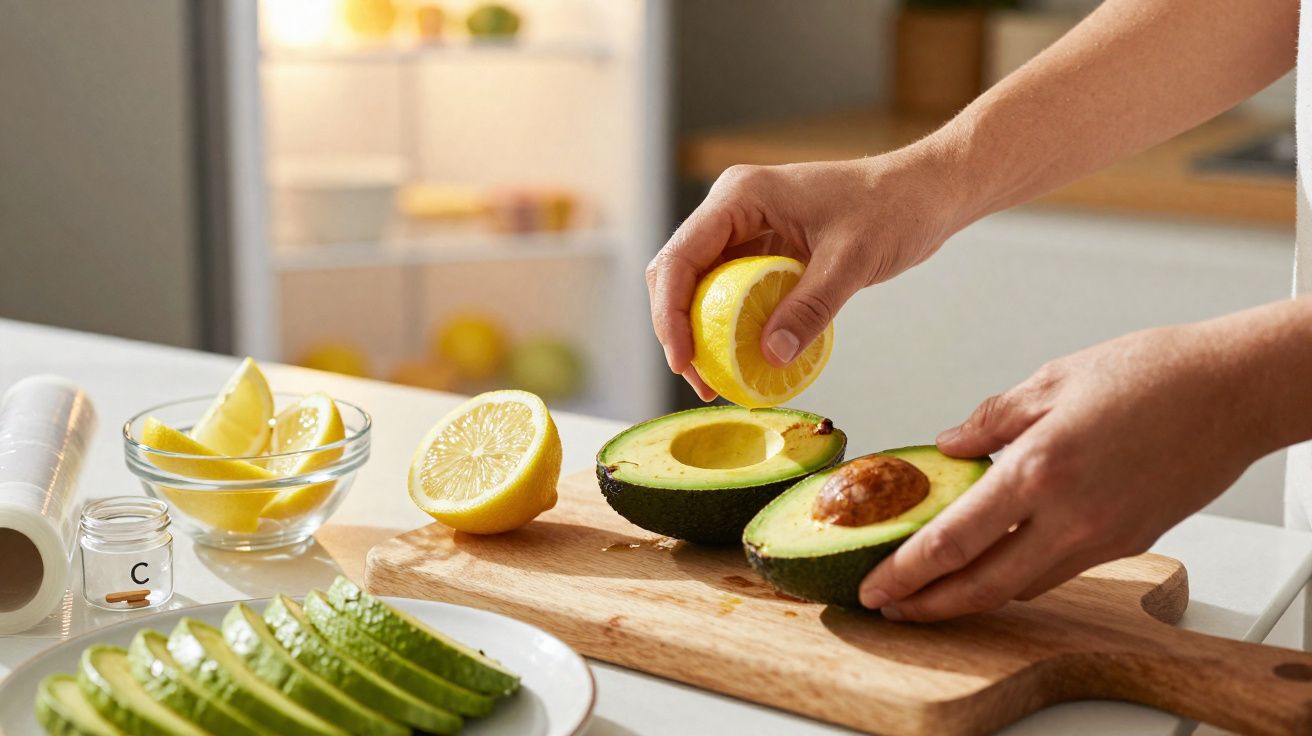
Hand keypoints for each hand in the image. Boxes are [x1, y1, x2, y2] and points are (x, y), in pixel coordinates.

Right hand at [646, 146, 969, 399]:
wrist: (926, 192)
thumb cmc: (894, 209)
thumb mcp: (851, 261)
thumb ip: (810, 307)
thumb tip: (771, 357)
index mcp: (740, 196)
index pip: (680, 257)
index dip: (669, 313)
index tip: (683, 361)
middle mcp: (733, 208)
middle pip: (679, 273)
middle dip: (679, 329)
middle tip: (700, 382)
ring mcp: (747, 228)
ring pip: (700, 286)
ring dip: (702, 332)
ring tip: (717, 382)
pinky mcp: (765, 248)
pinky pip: (732, 291)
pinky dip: (732, 327)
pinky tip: (745, 360)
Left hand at [858, 319, 1283, 620]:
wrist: (1232, 391)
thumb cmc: (1153, 374)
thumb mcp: (1051, 380)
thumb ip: (990, 420)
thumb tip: (948, 447)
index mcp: (1039, 470)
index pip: (953, 541)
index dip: (907, 573)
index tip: (876, 586)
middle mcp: (1070, 517)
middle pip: (982, 586)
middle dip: (929, 605)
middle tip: (892, 606)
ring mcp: (1102, 538)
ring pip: (1021, 586)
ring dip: (973, 594)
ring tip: (935, 586)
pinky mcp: (1127, 543)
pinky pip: (1058, 571)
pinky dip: (1019, 573)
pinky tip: (997, 559)